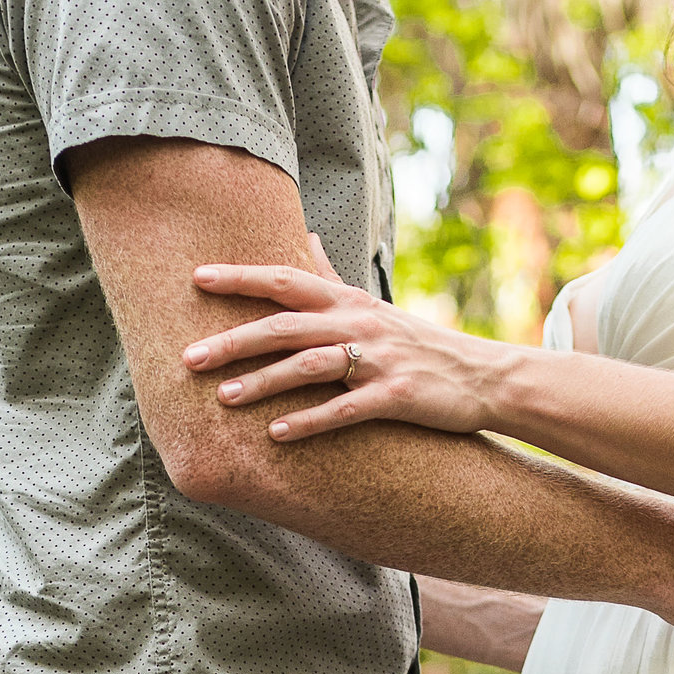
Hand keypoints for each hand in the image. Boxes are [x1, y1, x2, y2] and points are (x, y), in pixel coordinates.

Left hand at [186, 247, 512, 440]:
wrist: (484, 376)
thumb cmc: (418, 343)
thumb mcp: (372, 304)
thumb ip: (331, 276)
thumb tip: (307, 238)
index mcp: (347, 300)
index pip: (285, 279)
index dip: (240, 277)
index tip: (195, 278)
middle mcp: (358, 323)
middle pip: (285, 325)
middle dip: (234, 340)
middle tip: (189, 357)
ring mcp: (378, 359)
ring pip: (310, 365)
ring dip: (264, 382)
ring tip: (223, 398)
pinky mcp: (396, 396)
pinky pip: (346, 409)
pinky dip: (311, 421)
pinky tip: (277, 435)